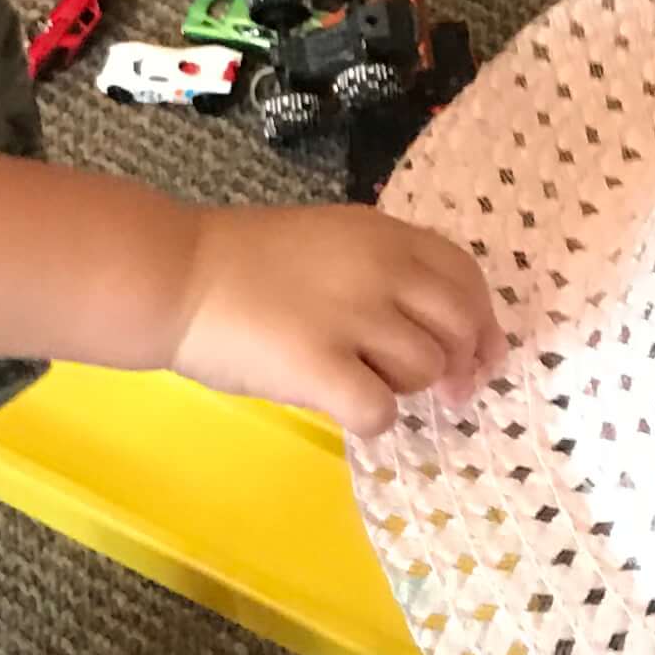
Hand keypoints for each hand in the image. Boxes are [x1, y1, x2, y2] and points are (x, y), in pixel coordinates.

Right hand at [168, 204, 505, 436]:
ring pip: (425, 371)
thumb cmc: (238, 263)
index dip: (482, 320)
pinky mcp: (322, 366)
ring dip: (401, 387)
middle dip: (461, 365)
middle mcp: (381, 270)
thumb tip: (440, 331)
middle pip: (460, 326)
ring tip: (354, 378)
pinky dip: (369, 420)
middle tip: (447, 394)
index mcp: (383, 234)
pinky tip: (337, 405)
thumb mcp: (327, 241)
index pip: (464, 275)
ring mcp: (354, 317)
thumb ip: (382, 270)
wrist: (172, 276)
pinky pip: (382, 411)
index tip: (480, 354)